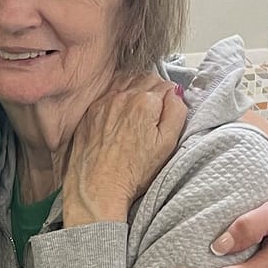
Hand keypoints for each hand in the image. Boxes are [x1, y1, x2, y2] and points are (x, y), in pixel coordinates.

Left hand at [62, 77, 186, 227]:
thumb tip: (176, 92)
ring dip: (136, 89)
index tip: (168, 111)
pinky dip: (117, 96)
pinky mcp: (90, 112)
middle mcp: (122, 96)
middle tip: (156, 112)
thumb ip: (176, 113)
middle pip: (146, 79)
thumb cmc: (133, 172)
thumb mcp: (167, 144)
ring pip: (126, 82)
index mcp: (145, 102)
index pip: (166, 85)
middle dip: (154, 91)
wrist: (98, 188)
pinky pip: (108, 93)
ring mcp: (103, 103)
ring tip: (139, 111)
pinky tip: (120, 113)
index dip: (170, 98)